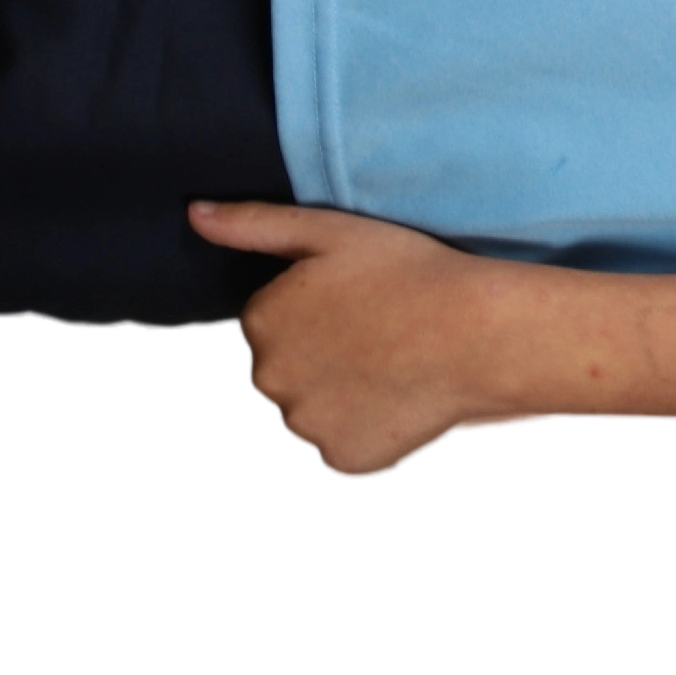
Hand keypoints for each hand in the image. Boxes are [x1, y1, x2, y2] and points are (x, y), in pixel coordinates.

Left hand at [190, 198, 551, 480]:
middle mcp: (267, 378)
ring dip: (343, 404)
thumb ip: (255, 224)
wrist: (480, 335)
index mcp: (261, 320)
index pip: (275, 331)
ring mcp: (302, 424)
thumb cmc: (414, 275)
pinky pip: (343, 451)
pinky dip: (367, 437)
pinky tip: (401, 407)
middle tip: (382, 346)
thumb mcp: (333, 231)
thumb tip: (195, 215)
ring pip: (313, 417)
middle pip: (288, 378)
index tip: (364, 314)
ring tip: (396, 377)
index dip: (321, 322)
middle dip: (324, 366)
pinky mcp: (340, 459)